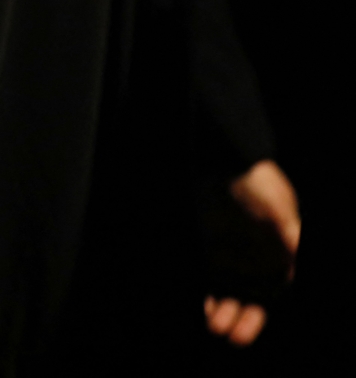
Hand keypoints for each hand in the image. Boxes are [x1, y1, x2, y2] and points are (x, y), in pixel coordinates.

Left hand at [203, 159, 299, 345]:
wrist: (230, 165)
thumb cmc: (260, 185)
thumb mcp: (277, 205)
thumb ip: (288, 228)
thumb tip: (296, 245)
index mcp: (277, 259)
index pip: (270, 295)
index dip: (258, 315)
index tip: (245, 330)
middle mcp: (254, 264)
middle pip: (248, 301)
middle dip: (240, 320)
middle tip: (231, 334)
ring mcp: (230, 258)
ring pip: (227, 294)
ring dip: (220, 312)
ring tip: (214, 324)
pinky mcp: (210, 250)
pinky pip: (208, 277)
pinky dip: (205, 294)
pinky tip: (202, 306)